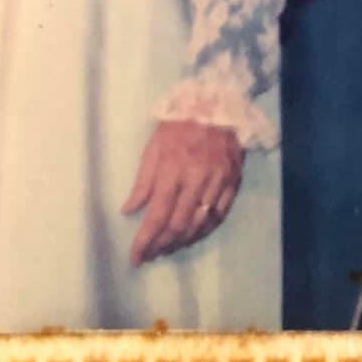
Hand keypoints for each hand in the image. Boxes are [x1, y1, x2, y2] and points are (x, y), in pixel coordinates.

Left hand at [124, 119, 243, 265]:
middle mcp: (197, 178)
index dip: (145, 241)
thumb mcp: (153, 146)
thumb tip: (129, 211)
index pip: (157, 215)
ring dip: (181, 242)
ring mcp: (218, 181)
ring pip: (200, 224)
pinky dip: (204, 231)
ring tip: (167, 249)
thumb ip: (142, 181)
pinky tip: (192, 236)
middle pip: (178, 225)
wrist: (217, 103)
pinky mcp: (233, 181)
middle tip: (150, 256)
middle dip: (161, 246)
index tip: (135, 258)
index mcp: (173, 168)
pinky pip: (219, 215)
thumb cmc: (179, 124)